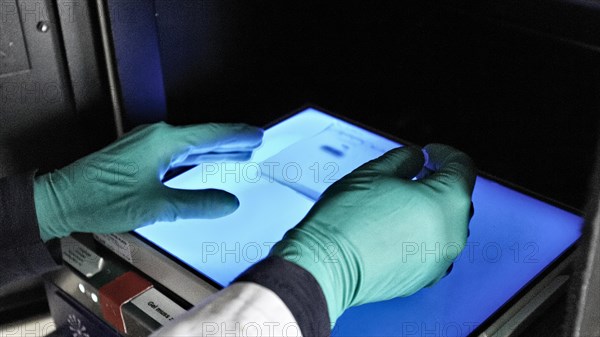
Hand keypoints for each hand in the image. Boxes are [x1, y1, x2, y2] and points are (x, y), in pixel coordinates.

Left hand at [34, 122, 262, 241]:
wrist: (62, 200)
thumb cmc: (101, 199)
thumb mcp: (157, 205)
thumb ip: (196, 203)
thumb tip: (227, 202)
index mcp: (163, 141)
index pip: (210, 135)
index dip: (236, 135)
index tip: (256, 134)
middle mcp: (155, 137)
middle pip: (202, 137)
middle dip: (229, 141)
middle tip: (253, 142)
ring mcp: (145, 145)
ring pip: (189, 146)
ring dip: (213, 150)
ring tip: (236, 153)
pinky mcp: (138, 156)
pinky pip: (176, 153)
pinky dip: (194, 158)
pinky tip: (202, 165)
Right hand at [271, 144, 475, 322]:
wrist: (326, 265)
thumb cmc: (349, 217)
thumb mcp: (375, 171)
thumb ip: (405, 158)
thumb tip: (417, 158)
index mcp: (447, 201)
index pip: (461, 167)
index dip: (444, 153)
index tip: (428, 152)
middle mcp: (454, 234)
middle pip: (457, 197)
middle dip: (437, 181)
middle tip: (412, 174)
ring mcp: (441, 260)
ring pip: (445, 225)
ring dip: (430, 209)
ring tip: (400, 203)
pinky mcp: (425, 278)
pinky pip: (432, 249)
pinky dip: (421, 235)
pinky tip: (396, 229)